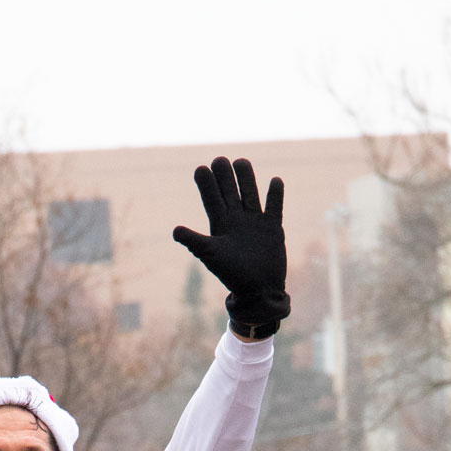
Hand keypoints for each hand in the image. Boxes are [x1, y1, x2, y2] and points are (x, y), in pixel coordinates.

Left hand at [172, 157, 287, 339]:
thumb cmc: (232, 275)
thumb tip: (175, 231)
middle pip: (230, 193)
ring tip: (241, 161)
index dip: (206, 185)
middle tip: (219, 159)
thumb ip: (195, 242)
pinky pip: (274, 207)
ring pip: (251, 194)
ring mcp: (255, 223)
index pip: (212, 200)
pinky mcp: (272, 228)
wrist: (258, 291)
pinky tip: (275, 180)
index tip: (201, 168)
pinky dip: (275, 195)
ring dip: (247, 179)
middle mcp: (237, 221)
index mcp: (221, 226)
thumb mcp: (211, 256)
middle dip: (225, 177)